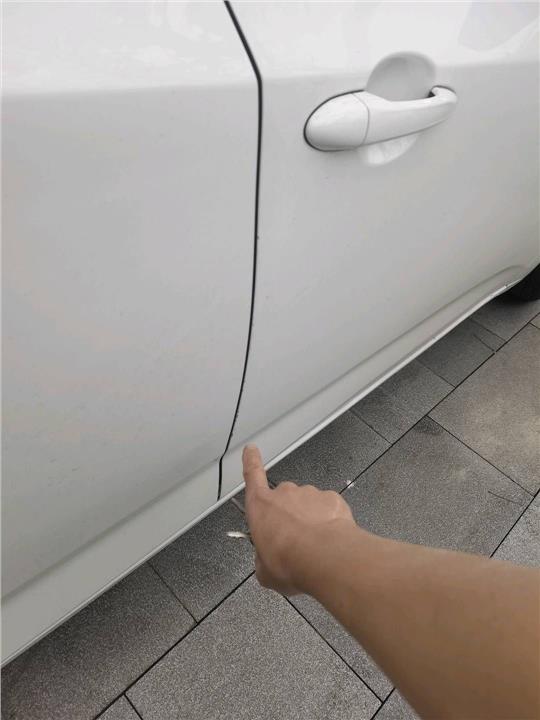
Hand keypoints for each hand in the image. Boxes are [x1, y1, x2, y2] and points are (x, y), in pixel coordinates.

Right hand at [242, 444, 356, 594]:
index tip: (251, 450)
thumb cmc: (290, 561)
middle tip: (295, 541)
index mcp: (261, 507)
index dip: (251, 462)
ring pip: (308, 505)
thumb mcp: (265, 571)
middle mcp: (284, 494)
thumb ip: (263, 559)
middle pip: (284, 500)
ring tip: (315, 545)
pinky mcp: (332, 499)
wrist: (324, 557)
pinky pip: (329, 509)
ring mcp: (310, 494)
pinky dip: (330, 522)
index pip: (252, 476)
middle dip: (289, 516)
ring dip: (310, 521)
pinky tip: (330, 539)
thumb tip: (268, 563)